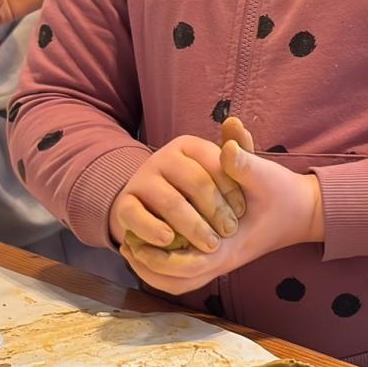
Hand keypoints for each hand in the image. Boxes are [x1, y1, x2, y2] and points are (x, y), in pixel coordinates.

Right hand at [108, 132, 249, 257]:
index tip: (242, 211)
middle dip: (216, 210)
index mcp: (188, 146)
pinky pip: (135, 215)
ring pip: (170, 202)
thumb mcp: (223, 174)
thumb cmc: (199, 194)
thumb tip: (234, 122)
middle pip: (195, 182)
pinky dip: (152, 229)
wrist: (155, 211)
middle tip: (230, 231)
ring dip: (193, 226)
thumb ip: (239, 154)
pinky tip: (168, 241)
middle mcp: (163, 158)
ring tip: (210, 244)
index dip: (231, 189)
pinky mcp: (125, 203)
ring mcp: (142, 180)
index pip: (214, 163)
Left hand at [121, 140, 323, 295]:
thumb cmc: (282, 192)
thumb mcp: (264, 172)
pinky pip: (190, 275)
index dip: (159, 258)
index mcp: (231, 245)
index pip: (188, 265)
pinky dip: (167, 270)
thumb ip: (244, 157)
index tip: (137, 242)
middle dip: (150, 268)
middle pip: (179, 281)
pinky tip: (152, 250)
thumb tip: (229, 134)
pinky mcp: (223, 257)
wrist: (303, 211)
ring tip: (133, 251)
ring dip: (155, 271)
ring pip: (182, 282)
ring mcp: (224, 260)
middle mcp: (225, 258)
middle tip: (128, 247)